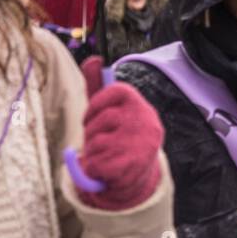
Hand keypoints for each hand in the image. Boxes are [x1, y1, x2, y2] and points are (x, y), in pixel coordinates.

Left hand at [77, 56, 162, 210]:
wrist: (135, 177)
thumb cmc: (119, 138)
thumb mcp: (109, 110)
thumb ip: (98, 86)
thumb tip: (93, 59)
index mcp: (141, 107)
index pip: (117, 89)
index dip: (97, 103)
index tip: (91, 116)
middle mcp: (145, 123)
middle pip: (102, 119)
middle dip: (91, 131)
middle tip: (100, 139)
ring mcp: (141, 145)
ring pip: (96, 143)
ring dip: (93, 152)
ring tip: (105, 155)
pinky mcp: (131, 167)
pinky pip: (95, 164)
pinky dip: (93, 169)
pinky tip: (105, 170)